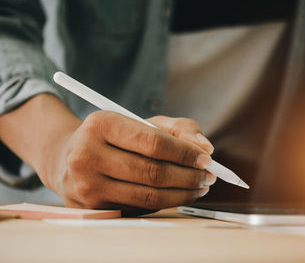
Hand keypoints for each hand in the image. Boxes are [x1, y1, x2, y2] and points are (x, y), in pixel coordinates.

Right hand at [45, 111, 215, 214]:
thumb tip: (205, 148)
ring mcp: (88, 185)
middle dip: (189, 176)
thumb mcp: (141, 121)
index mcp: (101, 125)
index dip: (185, 153)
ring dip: (183, 193)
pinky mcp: (93, 207)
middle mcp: (88, 155)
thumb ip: (179, 128)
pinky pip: (141, 208)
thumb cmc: (113, 136)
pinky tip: (178, 194)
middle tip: (209, 176)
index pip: (153, 142)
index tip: (207, 159)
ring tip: (199, 186)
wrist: (68, 156)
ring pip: (149, 196)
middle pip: (153, 173)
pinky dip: (166, 203)